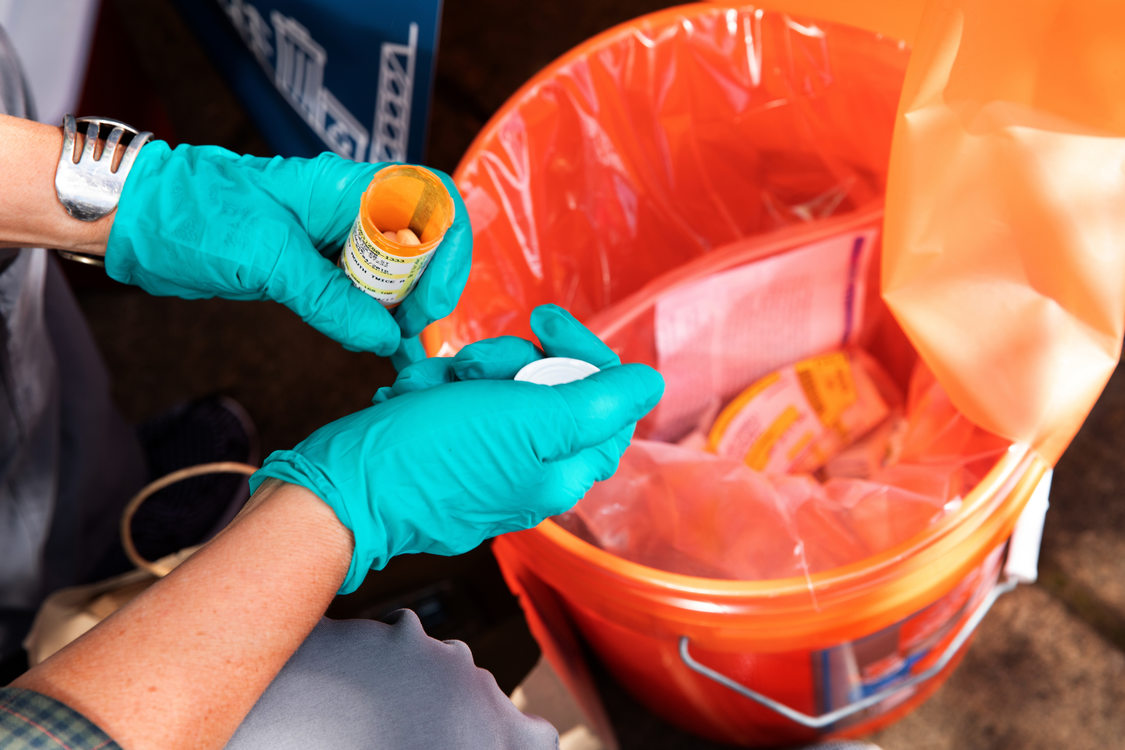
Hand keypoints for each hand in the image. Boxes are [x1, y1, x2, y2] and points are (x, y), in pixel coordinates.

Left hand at [105, 142, 470, 353]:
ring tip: (402, 353)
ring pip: (397, 274)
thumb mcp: (266, 258)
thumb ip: (330, 298)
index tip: (432, 300)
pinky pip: (362, 295)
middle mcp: (350, 211)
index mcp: (347, 188)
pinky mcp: (316, 269)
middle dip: (428, 290)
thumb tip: (384, 336)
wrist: (138, 220)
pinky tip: (384, 352)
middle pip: (423, 244)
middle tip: (409, 334)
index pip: (433, 201)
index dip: (448, 250)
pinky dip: (375, 324)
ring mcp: (334, 240)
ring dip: (405, 313)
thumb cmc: (193, 215)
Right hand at [250, 305, 663, 592]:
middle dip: (507, 362)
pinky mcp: (448, 454)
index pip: (607, 400)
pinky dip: (436, 388)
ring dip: (462, 372)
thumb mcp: (525, 420)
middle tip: (472, 367)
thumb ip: (595, 404)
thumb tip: (650, 383)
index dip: (581, 353)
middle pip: (550, 388)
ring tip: (430, 385)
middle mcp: (532, 473)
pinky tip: (412, 395)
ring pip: (499, 388)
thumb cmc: (431, 456)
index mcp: (562, 472)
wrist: (342, 490)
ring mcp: (488, 465)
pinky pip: (459, 403)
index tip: (543, 323)